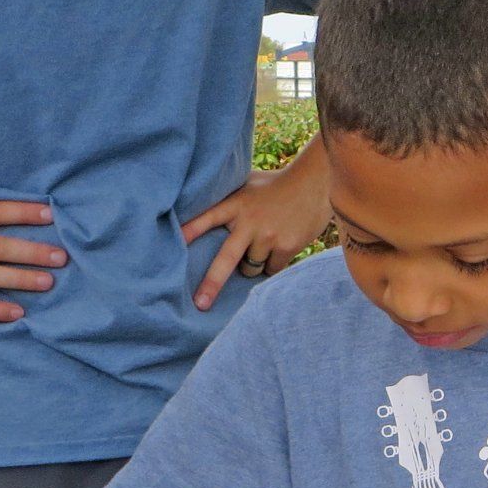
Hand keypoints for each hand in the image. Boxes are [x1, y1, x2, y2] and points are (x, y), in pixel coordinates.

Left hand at [183, 155, 329, 310]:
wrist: (315, 183)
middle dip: (212, 283)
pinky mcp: (286, 246)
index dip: (188, 232)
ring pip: (250, 268)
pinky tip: (280, 246)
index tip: (172, 246)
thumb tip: (206, 203)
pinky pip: (271, 269)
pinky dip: (272, 265)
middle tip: (201, 304)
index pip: (205, 219)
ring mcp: (268, 236)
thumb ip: (230, 197)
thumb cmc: (277, 183)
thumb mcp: (248, 184)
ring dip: (252, 265)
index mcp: (235, 204)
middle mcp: (249, 222)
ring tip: (263, 245)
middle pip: (225, 259)